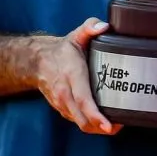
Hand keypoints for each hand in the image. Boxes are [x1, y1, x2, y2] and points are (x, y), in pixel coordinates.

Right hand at [34, 17, 121, 134]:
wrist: (37, 62)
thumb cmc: (62, 50)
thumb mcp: (76, 34)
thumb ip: (89, 27)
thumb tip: (104, 26)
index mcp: (71, 75)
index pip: (83, 99)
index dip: (96, 114)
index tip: (109, 125)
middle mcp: (65, 93)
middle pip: (82, 118)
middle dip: (100, 127)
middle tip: (119, 126)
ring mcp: (62, 103)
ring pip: (79, 123)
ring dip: (96, 128)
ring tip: (116, 125)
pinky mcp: (62, 109)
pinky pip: (77, 121)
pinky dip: (90, 125)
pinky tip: (103, 122)